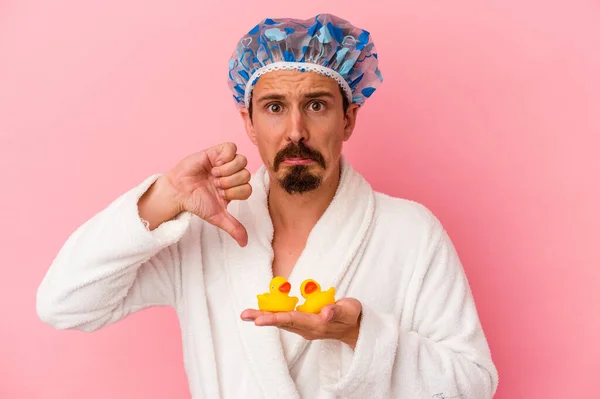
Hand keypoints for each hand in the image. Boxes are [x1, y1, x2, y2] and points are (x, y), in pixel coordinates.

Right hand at [165, 142, 251, 245]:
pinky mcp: (216, 152)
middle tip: (215, 185)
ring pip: (242, 161)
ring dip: (227, 171)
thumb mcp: (216, 217)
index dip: (235, 193)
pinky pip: (232, 147)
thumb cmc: (196, 203)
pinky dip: (225, 157)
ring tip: (214, 175)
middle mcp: (232, 175)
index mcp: (235, 189)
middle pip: (246, 174)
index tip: (220, 195)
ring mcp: (225, 162)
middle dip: (230, 183)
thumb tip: (245, 244)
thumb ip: (233, 227)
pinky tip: (215, 164)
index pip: (249, 188)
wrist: (178, 192)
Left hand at [240, 298, 362, 349]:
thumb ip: (337, 311)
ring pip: (281, 322)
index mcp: (317, 324)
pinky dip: (273, 315)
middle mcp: (307, 328)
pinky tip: (261, 312)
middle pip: (282, 322)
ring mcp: (304, 328)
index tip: (259, 320)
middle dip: (263, 318)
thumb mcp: (349, 310)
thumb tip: (325, 312)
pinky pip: (285, 320)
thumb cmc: (351, 316)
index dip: (275, 318)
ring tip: (247, 314)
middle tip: (245, 315)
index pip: (292, 320)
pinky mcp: (303, 324)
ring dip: (264, 317)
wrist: (354, 328)